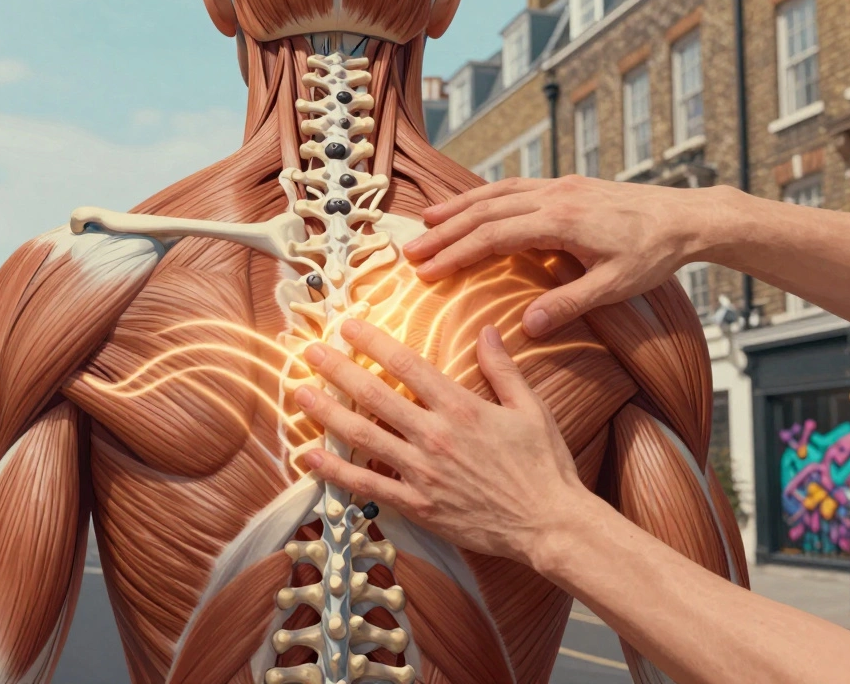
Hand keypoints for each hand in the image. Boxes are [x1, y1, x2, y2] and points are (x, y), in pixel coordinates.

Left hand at [295, 319, 593, 564]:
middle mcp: (435, 436)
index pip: (407, 365)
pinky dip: (336, 471)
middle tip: (311, 352)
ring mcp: (423, 472)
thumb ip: (502, 368)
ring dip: (327, 413)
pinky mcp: (418, 505)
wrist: (550, 524)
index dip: (373, 342)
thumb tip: (487, 330)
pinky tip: (309, 456)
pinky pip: (368, 485)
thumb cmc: (544, 466)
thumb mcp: (530, 408)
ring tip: (299, 393)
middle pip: (375, 396)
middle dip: (338, 370)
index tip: (349, 326)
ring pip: (363, 437)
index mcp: (461, 407)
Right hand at [403, 176, 717, 336]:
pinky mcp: (566, 185)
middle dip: (444, 232)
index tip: (426, 270)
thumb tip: (526, 326)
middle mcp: (553, 196)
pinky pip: (513, 187)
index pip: (493, 236)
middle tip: (410, 251)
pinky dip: (484, 196)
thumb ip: (568, 304)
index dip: (456, 253)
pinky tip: (471, 206)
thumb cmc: (654, 254)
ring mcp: (558, 186)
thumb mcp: (614, 287)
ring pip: (495, 193)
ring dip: (458, 208)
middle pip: (484, 212)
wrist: (688, 216)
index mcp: (560, 221)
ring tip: (427, 221)